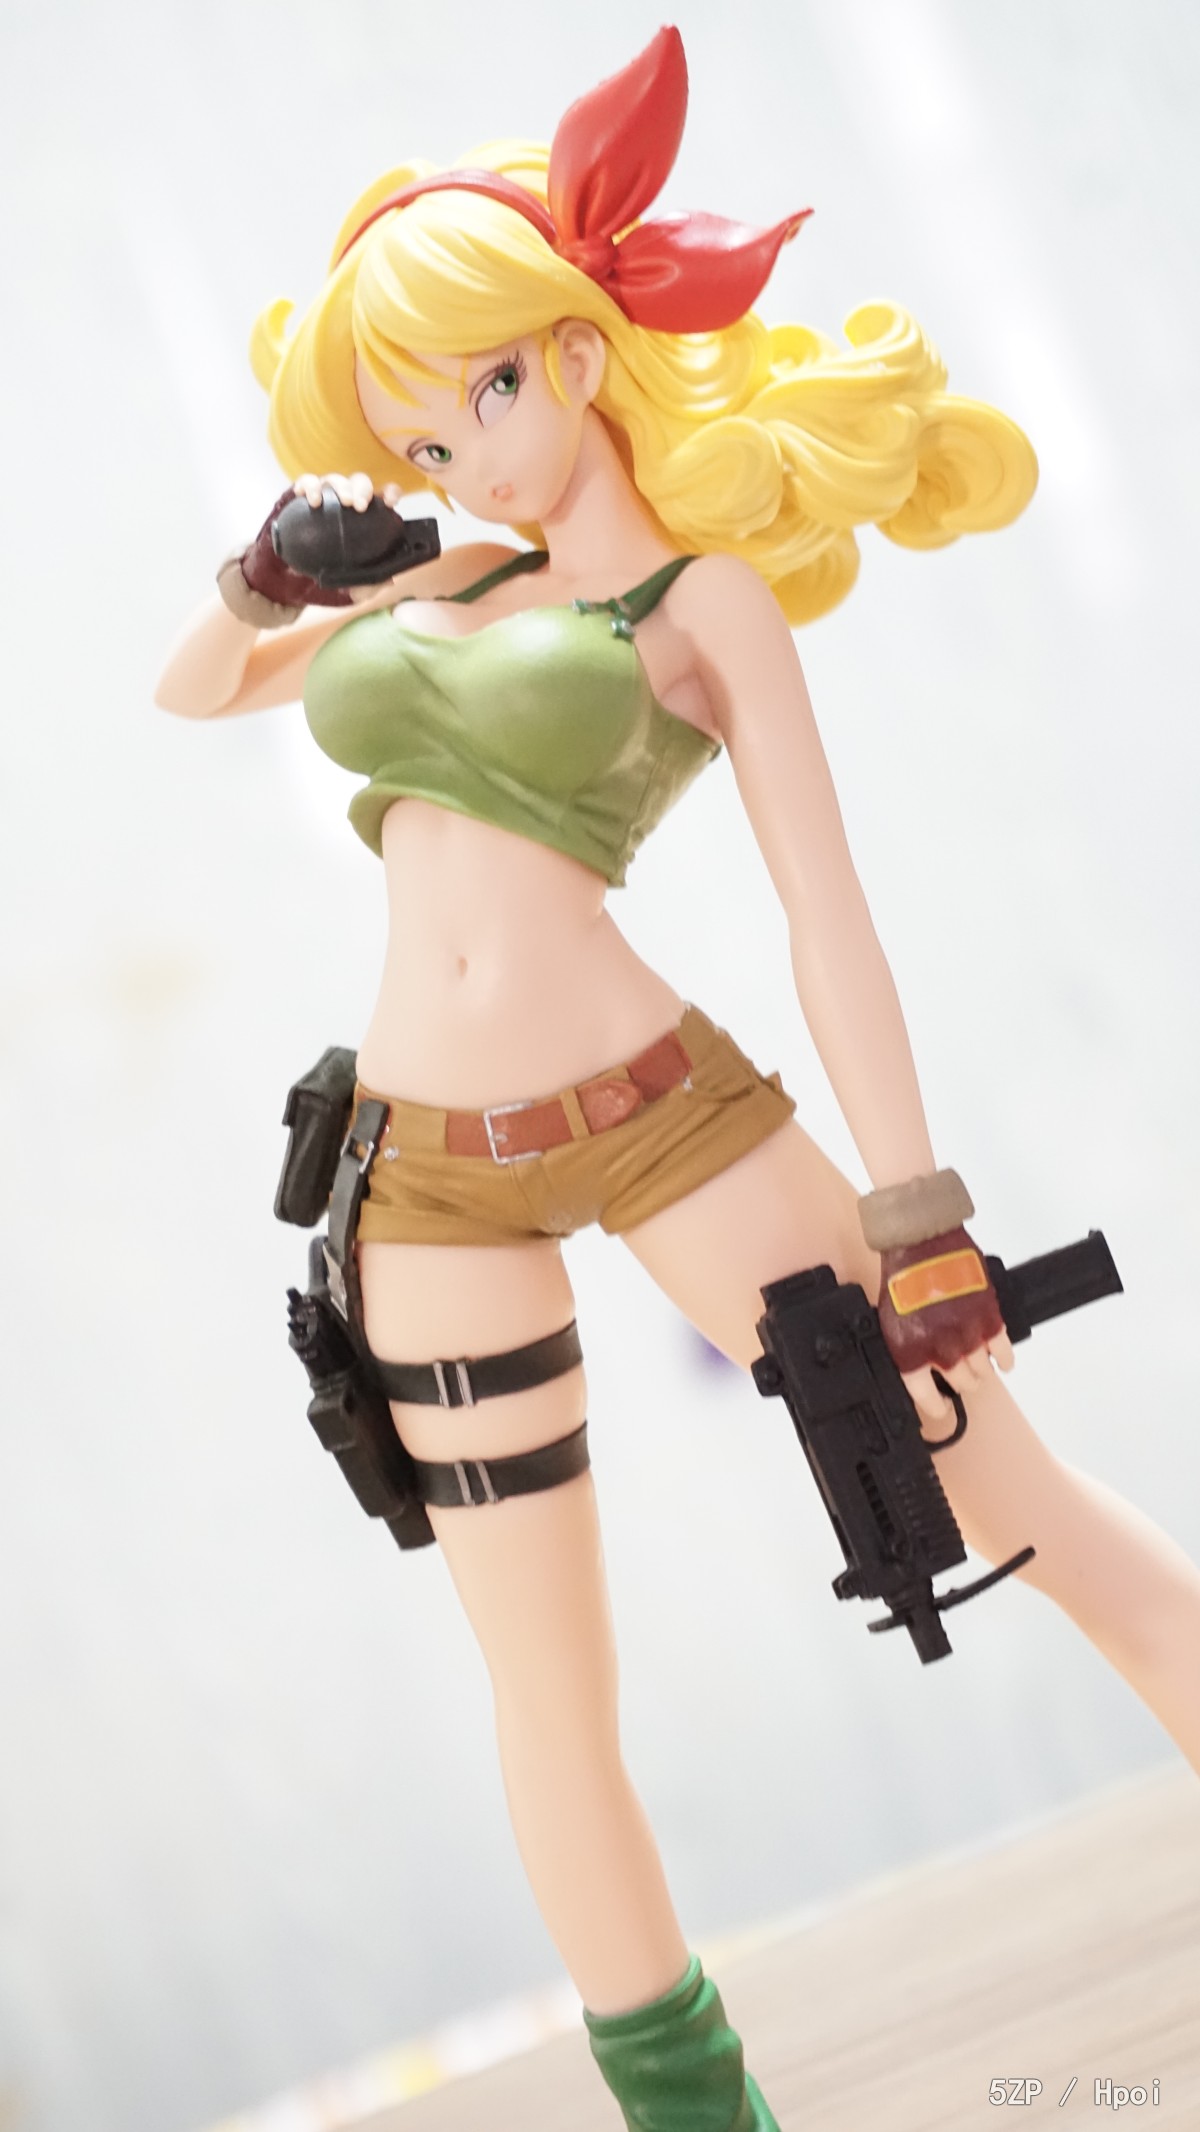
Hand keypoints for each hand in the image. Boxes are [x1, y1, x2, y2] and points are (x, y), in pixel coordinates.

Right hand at [274, 478, 437, 595]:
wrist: (286, 584)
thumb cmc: (322, 581)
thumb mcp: (350, 590)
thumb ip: (369, 586)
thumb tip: (389, 580)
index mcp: (364, 519)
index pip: (383, 498)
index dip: (390, 493)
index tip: (391, 501)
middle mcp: (345, 503)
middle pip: (358, 483)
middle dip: (362, 489)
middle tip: (359, 506)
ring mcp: (323, 498)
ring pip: (334, 479)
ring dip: (339, 486)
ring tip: (340, 501)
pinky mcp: (299, 497)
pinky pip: (306, 482)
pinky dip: (309, 486)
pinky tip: (310, 499)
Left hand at [877, 1225, 1015, 1429]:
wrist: (922, 1243)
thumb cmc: (903, 1279)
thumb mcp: (892, 1324)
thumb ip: (908, 1352)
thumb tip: (922, 1372)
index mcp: (912, 1354)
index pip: (928, 1398)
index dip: (936, 1407)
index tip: (941, 1407)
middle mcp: (942, 1351)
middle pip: (962, 1385)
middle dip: (962, 1383)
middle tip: (961, 1375)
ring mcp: (969, 1336)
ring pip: (984, 1372)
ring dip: (982, 1371)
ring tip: (977, 1365)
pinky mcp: (991, 1319)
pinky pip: (1004, 1353)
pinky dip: (1005, 1360)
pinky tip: (1002, 1362)